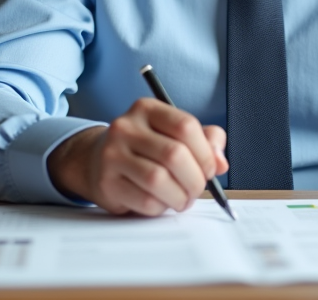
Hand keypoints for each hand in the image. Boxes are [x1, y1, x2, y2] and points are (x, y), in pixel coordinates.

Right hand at [47, 98, 228, 216]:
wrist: (96, 160)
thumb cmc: (144, 149)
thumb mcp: (173, 135)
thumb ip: (205, 142)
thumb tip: (221, 163)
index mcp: (147, 109)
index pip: (185, 126)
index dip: (205, 153)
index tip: (210, 169)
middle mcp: (126, 127)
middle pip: (174, 155)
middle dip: (195, 179)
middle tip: (197, 189)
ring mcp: (112, 154)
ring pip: (158, 180)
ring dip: (179, 197)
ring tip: (182, 199)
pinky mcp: (106, 182)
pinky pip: (144, 201)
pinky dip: (160, 208)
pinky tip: (160, 203)